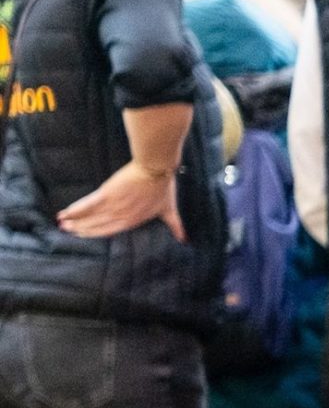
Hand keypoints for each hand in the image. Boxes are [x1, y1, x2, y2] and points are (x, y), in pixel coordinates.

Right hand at [58, 162, 181, 241]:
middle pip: (97, 226)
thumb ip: (175, 225)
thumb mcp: (169, 210)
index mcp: (134, 221)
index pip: (111, 231)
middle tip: (68, 230)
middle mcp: (122, 216)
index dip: (96, 233)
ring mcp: (114, 206)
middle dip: (82, 229)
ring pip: (90, 217)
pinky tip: (66, 212)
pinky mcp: (107, 193)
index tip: (83, 235)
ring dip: (75, 221)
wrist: (156, 168)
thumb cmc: (163, 188)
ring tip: (63, 223)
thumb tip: (185, 239)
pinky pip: (88, 204)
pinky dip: (76, 209)